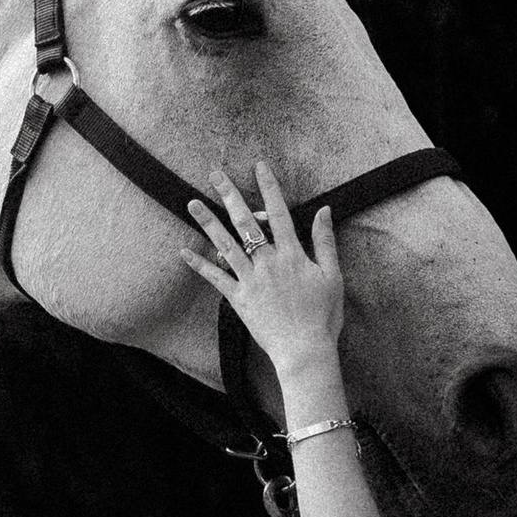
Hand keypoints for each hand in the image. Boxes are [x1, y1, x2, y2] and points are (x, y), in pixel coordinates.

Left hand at [180, 156, 344, 382]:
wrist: (305, 350)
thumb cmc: (323, 315)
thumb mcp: (333, 276)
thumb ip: (325, 241)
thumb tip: (325, 210)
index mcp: (292, 254)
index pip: (279, 213)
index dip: (269, 187)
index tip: (259, 166)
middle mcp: (268, 262)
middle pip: (246, 222)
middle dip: (230, 195)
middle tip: (215, 174)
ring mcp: (251, 280)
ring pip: (225, 245)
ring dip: (207, 222)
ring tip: (192, 202)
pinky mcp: (239, 299)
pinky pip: (216, 278)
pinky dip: (199, 265)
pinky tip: (183, 251)